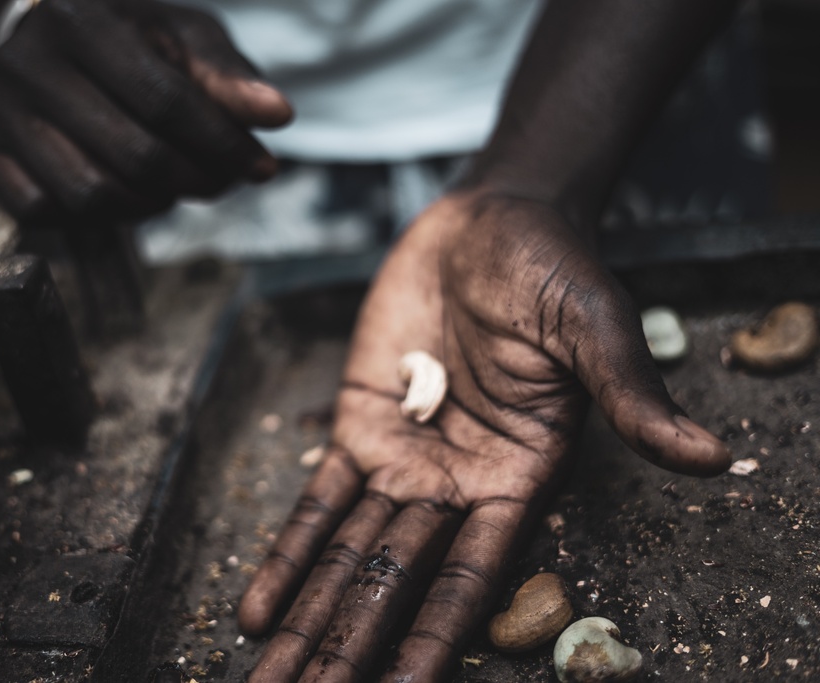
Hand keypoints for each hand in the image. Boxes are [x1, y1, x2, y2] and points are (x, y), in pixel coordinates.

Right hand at [0, 0, 292, 223]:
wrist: (42, 34)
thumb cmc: (126, 37)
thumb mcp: (180, 36)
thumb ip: (227, 74)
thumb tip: (277, 115)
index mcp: (80, 18)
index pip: (166, 100)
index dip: (222, 143)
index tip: (262, 166)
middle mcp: (25, 60)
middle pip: (134, 157)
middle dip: (193, 181)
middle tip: (217, 181)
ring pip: (91, 196)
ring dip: (148, 206)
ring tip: (169, 186)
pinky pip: (44, 212)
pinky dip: (95, 217)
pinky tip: (119, 190)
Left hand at [238, 192, 729, 681]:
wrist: (491, 221)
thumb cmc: (554, 268)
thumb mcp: (594, 328)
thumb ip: (630, 395)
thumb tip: (710, 456)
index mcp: (520, 480)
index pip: (470, 578)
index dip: (432, 638)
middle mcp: (457, 486)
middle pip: (396, 583)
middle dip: (349, 645)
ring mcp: (403, 461)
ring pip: (349, 556)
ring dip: (308, 618)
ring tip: (268, 677)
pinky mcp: (360, 426)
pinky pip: (318, 502)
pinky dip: (288, 553)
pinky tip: (257, 607)